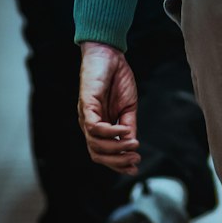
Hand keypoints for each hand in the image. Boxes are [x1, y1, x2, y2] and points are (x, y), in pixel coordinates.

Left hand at [78, 41, 140, 174]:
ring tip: (134, 145)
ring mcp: (86, 115)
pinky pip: (95, 126)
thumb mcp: (128, 108)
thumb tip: (131, 146)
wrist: (110, 54)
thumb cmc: (118, 79)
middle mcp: (89, 124)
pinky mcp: (86, 103)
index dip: (117, 164)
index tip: (135, 168)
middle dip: (116, 162)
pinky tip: (125, 129)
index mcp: (99, 127)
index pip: (103, 153)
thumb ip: (128, 126)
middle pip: (96, 154)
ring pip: (95, 144)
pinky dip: (110, 132)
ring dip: (116, 149)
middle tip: (135, 160)